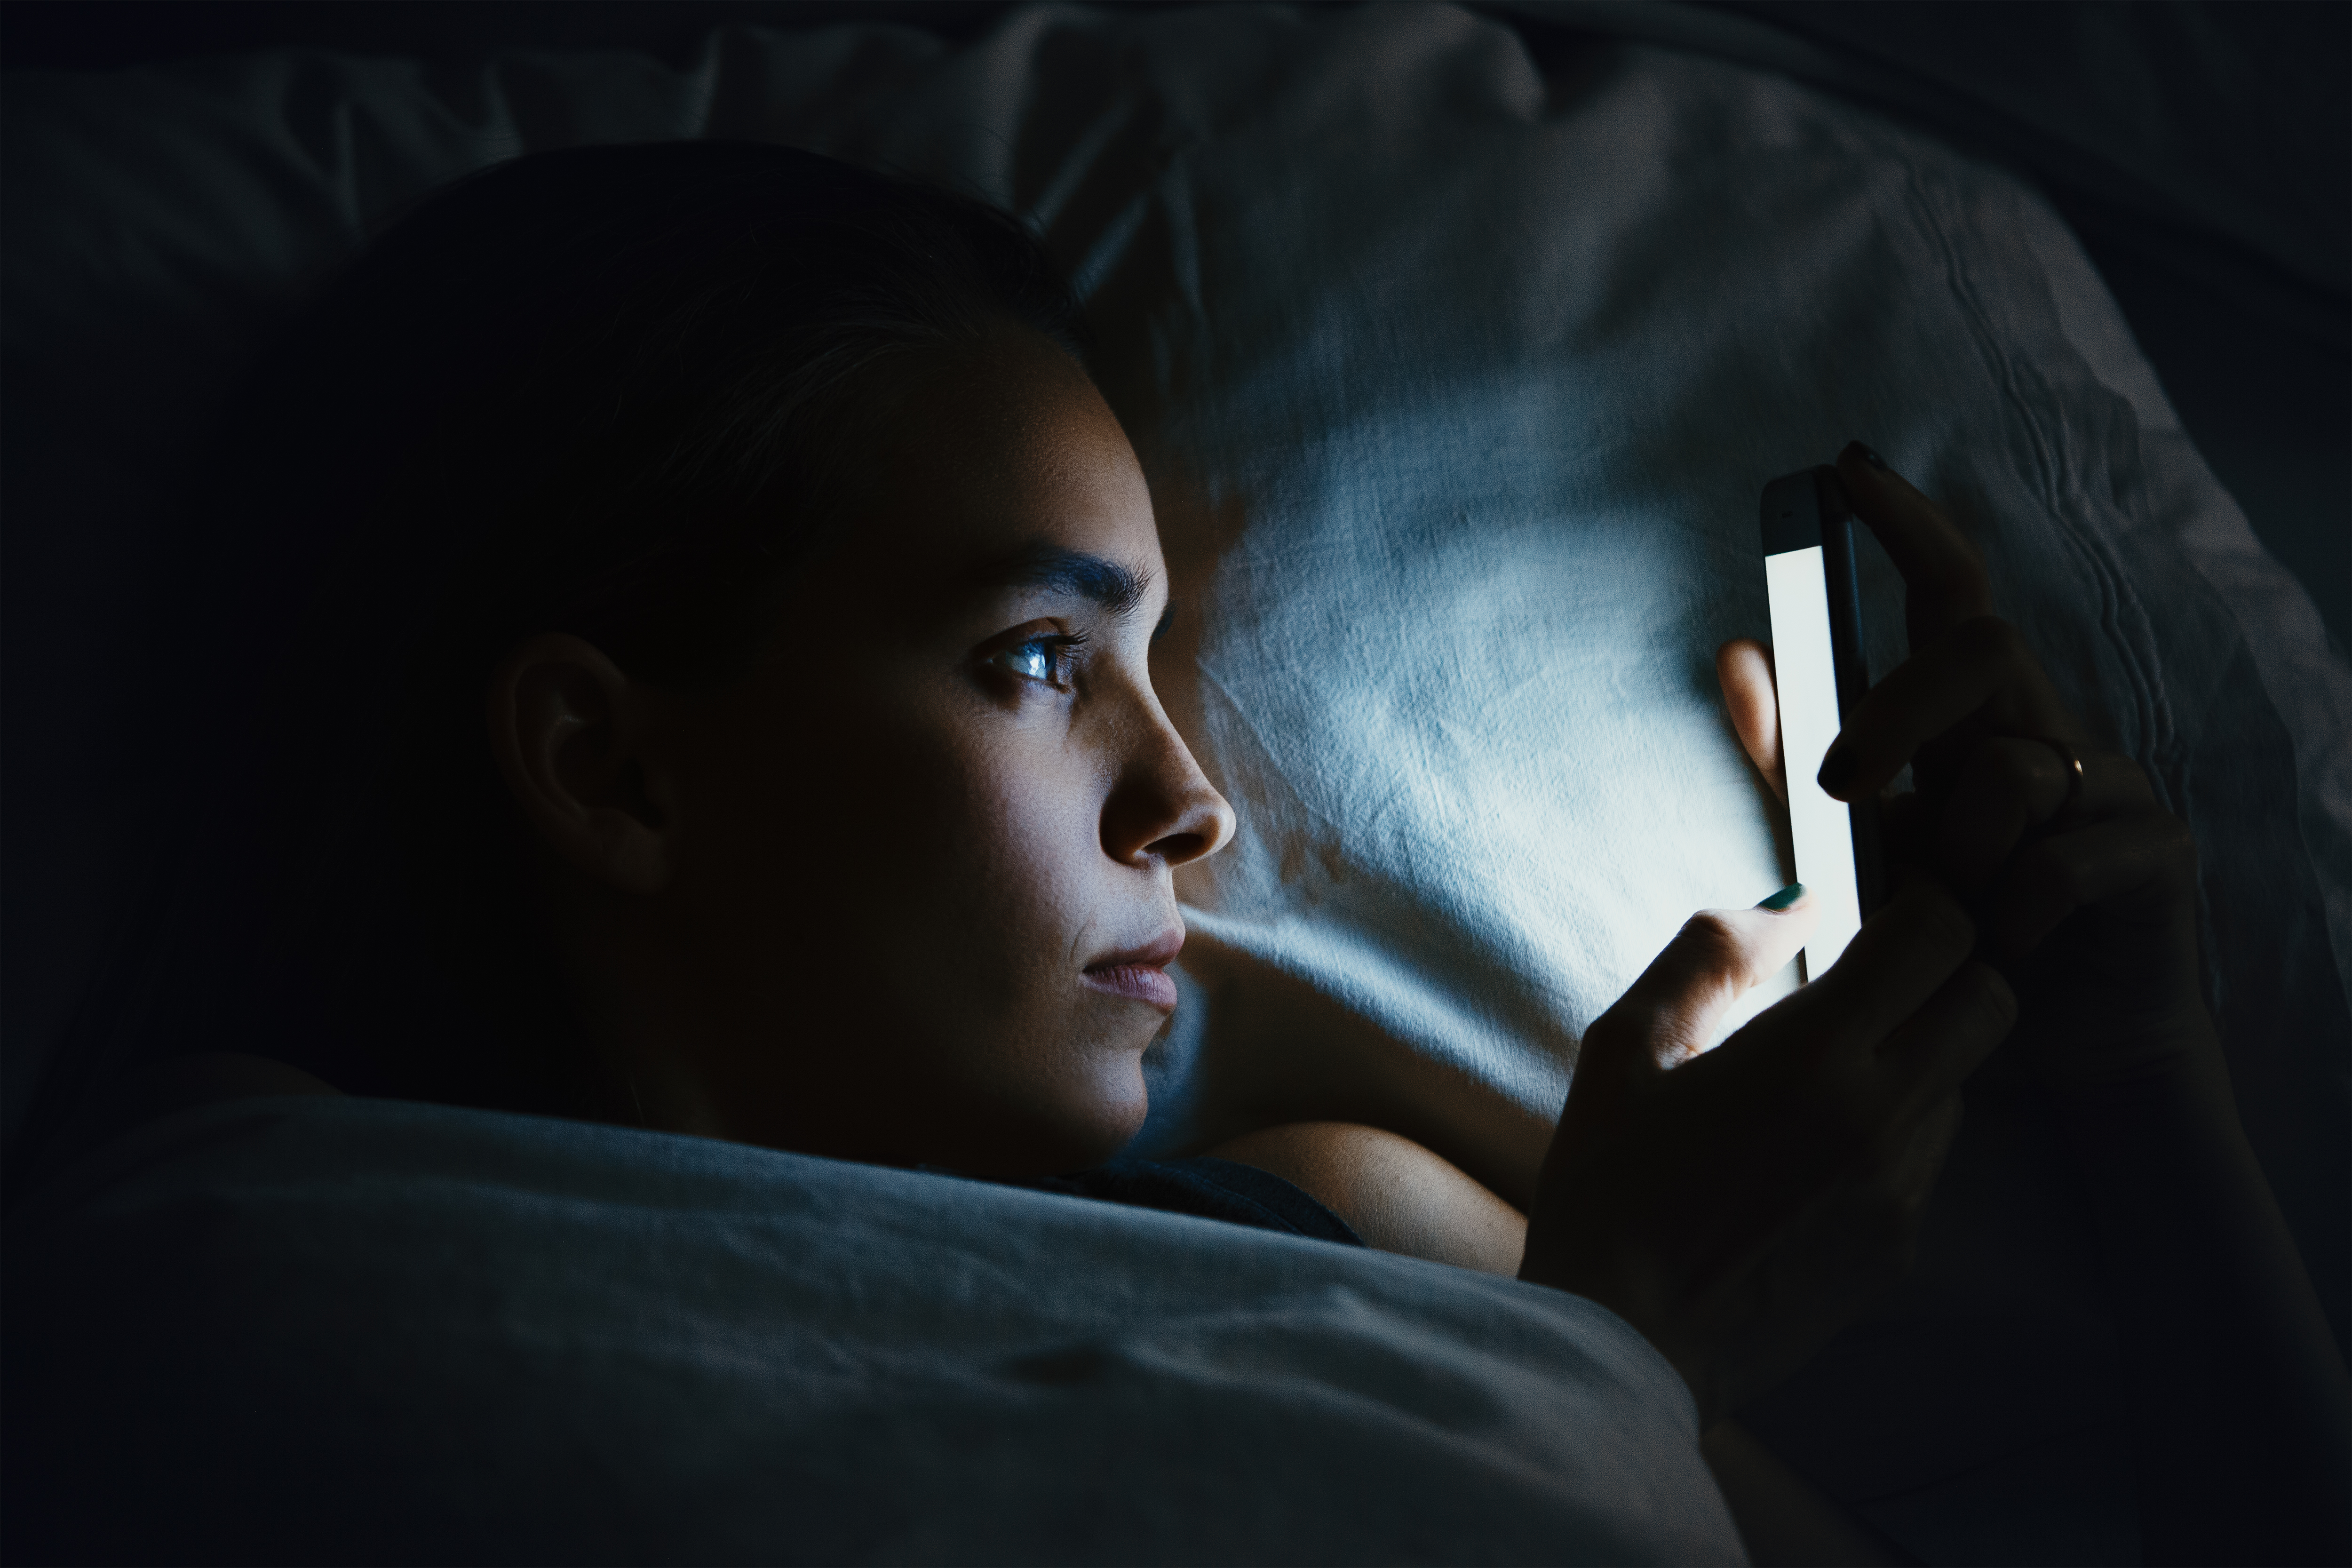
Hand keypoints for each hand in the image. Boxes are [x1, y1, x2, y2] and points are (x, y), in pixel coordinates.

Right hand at [1519, 881, 2014, 1426]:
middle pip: (1989, 1000)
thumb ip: (1711, 956)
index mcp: (1812, 1054)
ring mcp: (1901, 1187)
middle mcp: (1880, 1116)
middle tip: (1870, 982)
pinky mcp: (1901, 1246)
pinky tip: (1814, 1154)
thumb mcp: (1626, 1049)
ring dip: (1920, 1054)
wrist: (1623, 1344)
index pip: (1938, 935)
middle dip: (1945, 973)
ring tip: (1826, 1078)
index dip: (1917, 904)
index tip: (1872, 911)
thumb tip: (1793, 901)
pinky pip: (1931, 1155)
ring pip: (1966, 1079)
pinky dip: (1895, 1129)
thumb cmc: (1608, 1188)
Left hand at [1719, 443, 2210, 1091]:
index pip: (1948, 592)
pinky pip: (2062, 859)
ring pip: (2011, 768)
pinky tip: (2008, 953)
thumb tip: (1734, 651)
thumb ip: (1792, 758)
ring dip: (1955, 856)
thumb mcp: (1850, 848)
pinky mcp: (2154, 853)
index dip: (1906, 524)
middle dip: (1896, 707)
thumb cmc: (1949, 947)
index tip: (1845, 469)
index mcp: (1973, 720)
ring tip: (1953, 923)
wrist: (2052, 1057)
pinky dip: (2011, 916)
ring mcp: (2110, 786)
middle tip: (1841, 790)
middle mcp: (2045, 729)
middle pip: (1979, 645)